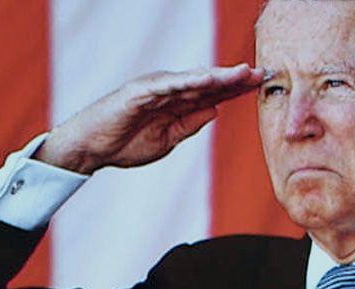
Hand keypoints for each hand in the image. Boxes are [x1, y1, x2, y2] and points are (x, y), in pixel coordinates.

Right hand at [34, 64, 264, 174]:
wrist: (92, 148)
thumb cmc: (125, 144)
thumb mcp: (166, 139)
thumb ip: (189, 124)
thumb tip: (215, 110)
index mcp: (176, 103)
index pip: (212, 94)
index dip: (236, 90)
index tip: (262, 86)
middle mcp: (169, 90)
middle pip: (208, 83)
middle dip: (235, 79)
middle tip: (262, 74)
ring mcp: (155, 88)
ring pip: (192, 81)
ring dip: (218, 77)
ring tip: (241, 74)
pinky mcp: (140, 91)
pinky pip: (168, 85)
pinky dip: (188, 81)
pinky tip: (208, 80)